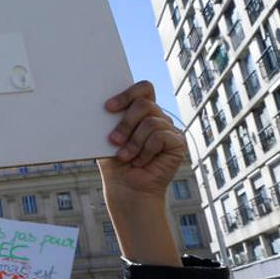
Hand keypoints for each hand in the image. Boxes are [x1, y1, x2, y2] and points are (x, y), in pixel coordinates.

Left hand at [98, 82, 183, 266]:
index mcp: (142, 112)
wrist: (126, 189)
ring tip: (125, 156)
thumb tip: (102, 107)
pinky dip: (146, 151)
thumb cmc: (115, 164)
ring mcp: (170, 130)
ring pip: (151, 122)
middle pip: (145, 104)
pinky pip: (160, 137)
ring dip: (133, 142)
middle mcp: (158, 117)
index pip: (143, 89)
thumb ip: (111, 122)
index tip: (108, 108)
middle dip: (125, 122)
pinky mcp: (178, 143)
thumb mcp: (108, 139)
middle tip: (113, 140)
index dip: (127, 94)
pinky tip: (141, 162)